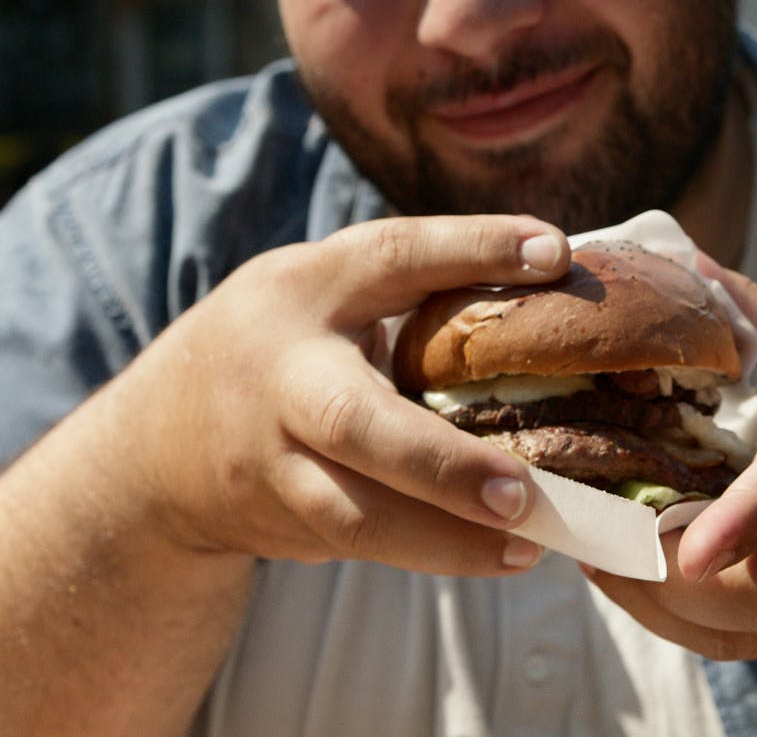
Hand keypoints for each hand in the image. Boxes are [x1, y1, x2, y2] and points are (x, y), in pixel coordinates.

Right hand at [89, 215, 569, 575]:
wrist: (157, 448)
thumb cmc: (280, 349)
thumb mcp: (323, 295)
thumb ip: (411, 287)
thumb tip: (549, 268)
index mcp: (302, 292)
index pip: (389, 258)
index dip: (470, 248)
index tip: (553, 254)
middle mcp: (283, 375)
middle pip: (354, 422)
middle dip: (440, 462)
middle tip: (523, 491)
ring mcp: (273, 461)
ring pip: (354, 513)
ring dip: (446, 537)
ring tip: (531, 543)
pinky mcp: (281, 522)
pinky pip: (363, 542)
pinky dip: (433, 552)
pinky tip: (498, 554)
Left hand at [585, 262, 756, 658]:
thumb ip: (755, 318)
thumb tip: (671, 261)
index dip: (746, 519)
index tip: (689, 549)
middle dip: (661, 564)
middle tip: (580, 516)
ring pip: (731, 630)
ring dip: (645, 592)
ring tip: (582, 538)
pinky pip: (725, 647)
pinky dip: (661, 616)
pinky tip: (617, 570)